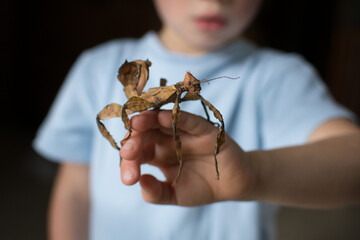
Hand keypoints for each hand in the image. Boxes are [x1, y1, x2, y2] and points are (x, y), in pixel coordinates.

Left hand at [120, 110, 255, 205]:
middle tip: (128, 152)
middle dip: (134, 142)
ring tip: (136, 123)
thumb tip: (141, 182)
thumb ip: (157, 193)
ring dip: (148, 120)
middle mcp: (166, 139)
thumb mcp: (176, 195)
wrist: (233, 185)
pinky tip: (163, 117)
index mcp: (156, 154)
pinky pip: (189, 121)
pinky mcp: (203, 129)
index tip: (129, 179)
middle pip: (145, 134)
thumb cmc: (202, 187)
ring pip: (162, 121)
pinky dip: (177, 118)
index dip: (128, 163)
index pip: (137, 153)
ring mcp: (184, 132)